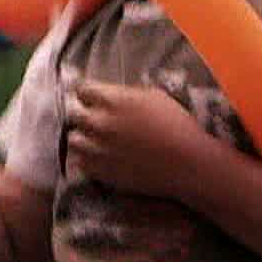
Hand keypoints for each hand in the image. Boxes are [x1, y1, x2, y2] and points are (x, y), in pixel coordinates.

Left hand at [66, 81, 217, 199]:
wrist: (187, 163)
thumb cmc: (177, 127)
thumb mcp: (155, 97)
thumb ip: (126, 95)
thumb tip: (114, 96)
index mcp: (113, 100)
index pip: (83, 89)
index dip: (88, 93)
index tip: (91, 97)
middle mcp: (100, 123)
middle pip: (74, 114)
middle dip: (84, 115)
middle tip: (94, 119)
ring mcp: (98, 149)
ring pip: (73, 140)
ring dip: (82, 138)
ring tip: (94, 141)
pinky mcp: (101, 171)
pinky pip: (81, 163)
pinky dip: (86, 159)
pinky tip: (99, 157)